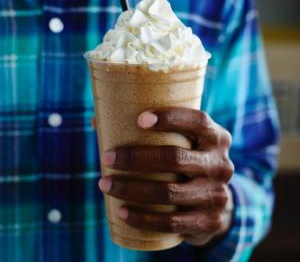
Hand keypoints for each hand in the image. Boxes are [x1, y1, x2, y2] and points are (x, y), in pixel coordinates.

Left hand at [97, 107, 233, 245]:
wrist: (216, 200)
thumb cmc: (188, 160)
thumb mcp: (184, 142)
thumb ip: (150, 129)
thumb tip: (98, 120)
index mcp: (216, 137)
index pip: (196, 121)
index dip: (170, 118)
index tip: (139, 119)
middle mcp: (221, 164)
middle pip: (175, 157)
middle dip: (135, 157)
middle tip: (107, 157)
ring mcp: (217, 194)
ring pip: (169, 192)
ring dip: (131, 189)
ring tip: (104, 184)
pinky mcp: (209, 220)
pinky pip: (171, 222)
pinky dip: (143, 218)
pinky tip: (122, 212)